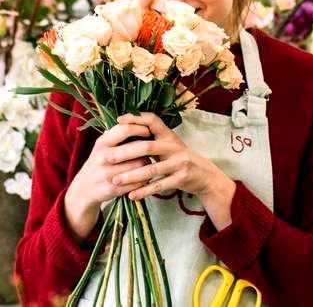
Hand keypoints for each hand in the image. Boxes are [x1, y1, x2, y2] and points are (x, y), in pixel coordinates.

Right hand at [63, 121, 152, 240]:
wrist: (83, 188)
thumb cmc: (99, 162)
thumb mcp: (102, 146)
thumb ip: (117, 135)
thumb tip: (142, 122)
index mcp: (101, 142)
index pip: (125, 129)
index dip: (140, 128)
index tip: (149, 131)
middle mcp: (102, 156)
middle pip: (136, 148)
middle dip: (148, 148)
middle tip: (154, 149)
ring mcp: (107, 173)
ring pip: (139, 165)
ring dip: (148, 164)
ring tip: (149, 163)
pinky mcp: (112, 188)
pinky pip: (137, 182)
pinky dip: (144, 179)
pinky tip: (144, 177)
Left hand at [108, 113, 236, 228]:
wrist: (204, 175)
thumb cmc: (179, 159)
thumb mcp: (169, 145)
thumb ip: (152, 139)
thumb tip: (125, 130)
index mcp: (168, 136)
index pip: (152, 120)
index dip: (136, 118)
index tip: (119, 120)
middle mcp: (174, 146)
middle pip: (147, 147)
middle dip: (126, 153)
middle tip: (108, 158)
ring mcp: (179, 162)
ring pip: (151, 169)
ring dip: (132, 176)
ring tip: (116, 180)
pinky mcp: (181, 178)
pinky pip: (159, 185)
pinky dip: (144, 191)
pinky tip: (132, 195)